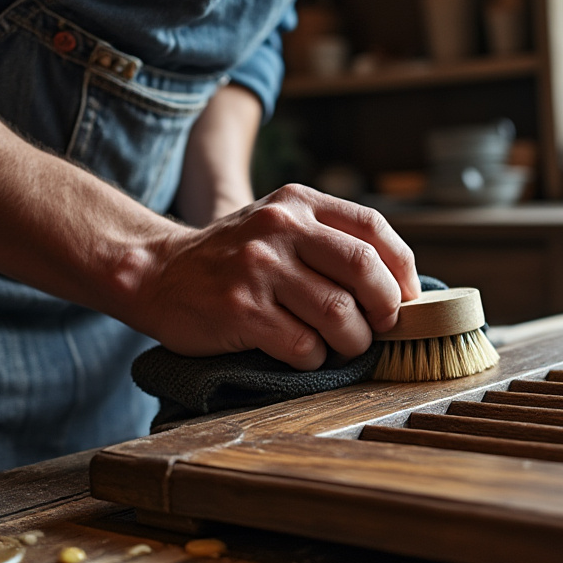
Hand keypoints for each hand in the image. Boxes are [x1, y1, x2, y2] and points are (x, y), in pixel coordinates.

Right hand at [135, 184, 419, 367]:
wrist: (155, 272)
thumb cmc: (232, 259)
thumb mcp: (279, 226)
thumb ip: (329, 241)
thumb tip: (400, 287)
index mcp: (298, 203)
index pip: (373, 229)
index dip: (401, 269)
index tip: (407, 299)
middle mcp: (280, 228)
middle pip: (364, 271)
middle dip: (385, 309)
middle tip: (382, 329)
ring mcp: (259, 268)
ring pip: (340, 315)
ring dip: (352, 342)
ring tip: (343, 347)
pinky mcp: (241, 310)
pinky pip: (305, 347)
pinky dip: (314, 360)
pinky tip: (303, 355)